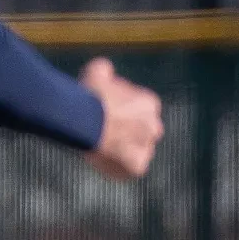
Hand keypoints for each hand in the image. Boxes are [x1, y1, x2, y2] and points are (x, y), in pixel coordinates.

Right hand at [82, 57, 163, 179]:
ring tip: (103, 148)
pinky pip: (129, 169)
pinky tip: (103, 160)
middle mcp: (154, 126)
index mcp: (150, 104)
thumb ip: (105, 70)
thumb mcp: (96, 72)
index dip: (124, 112)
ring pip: (137, 152)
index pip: (141, 110)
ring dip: (125, 151)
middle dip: (129, 132)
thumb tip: (105, 69)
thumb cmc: (89, 94)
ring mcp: (146, 148)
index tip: (108, 114)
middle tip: (107, 132)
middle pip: (142, 132)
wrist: (84, 119)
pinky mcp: (137, 168)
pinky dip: (117, 167)